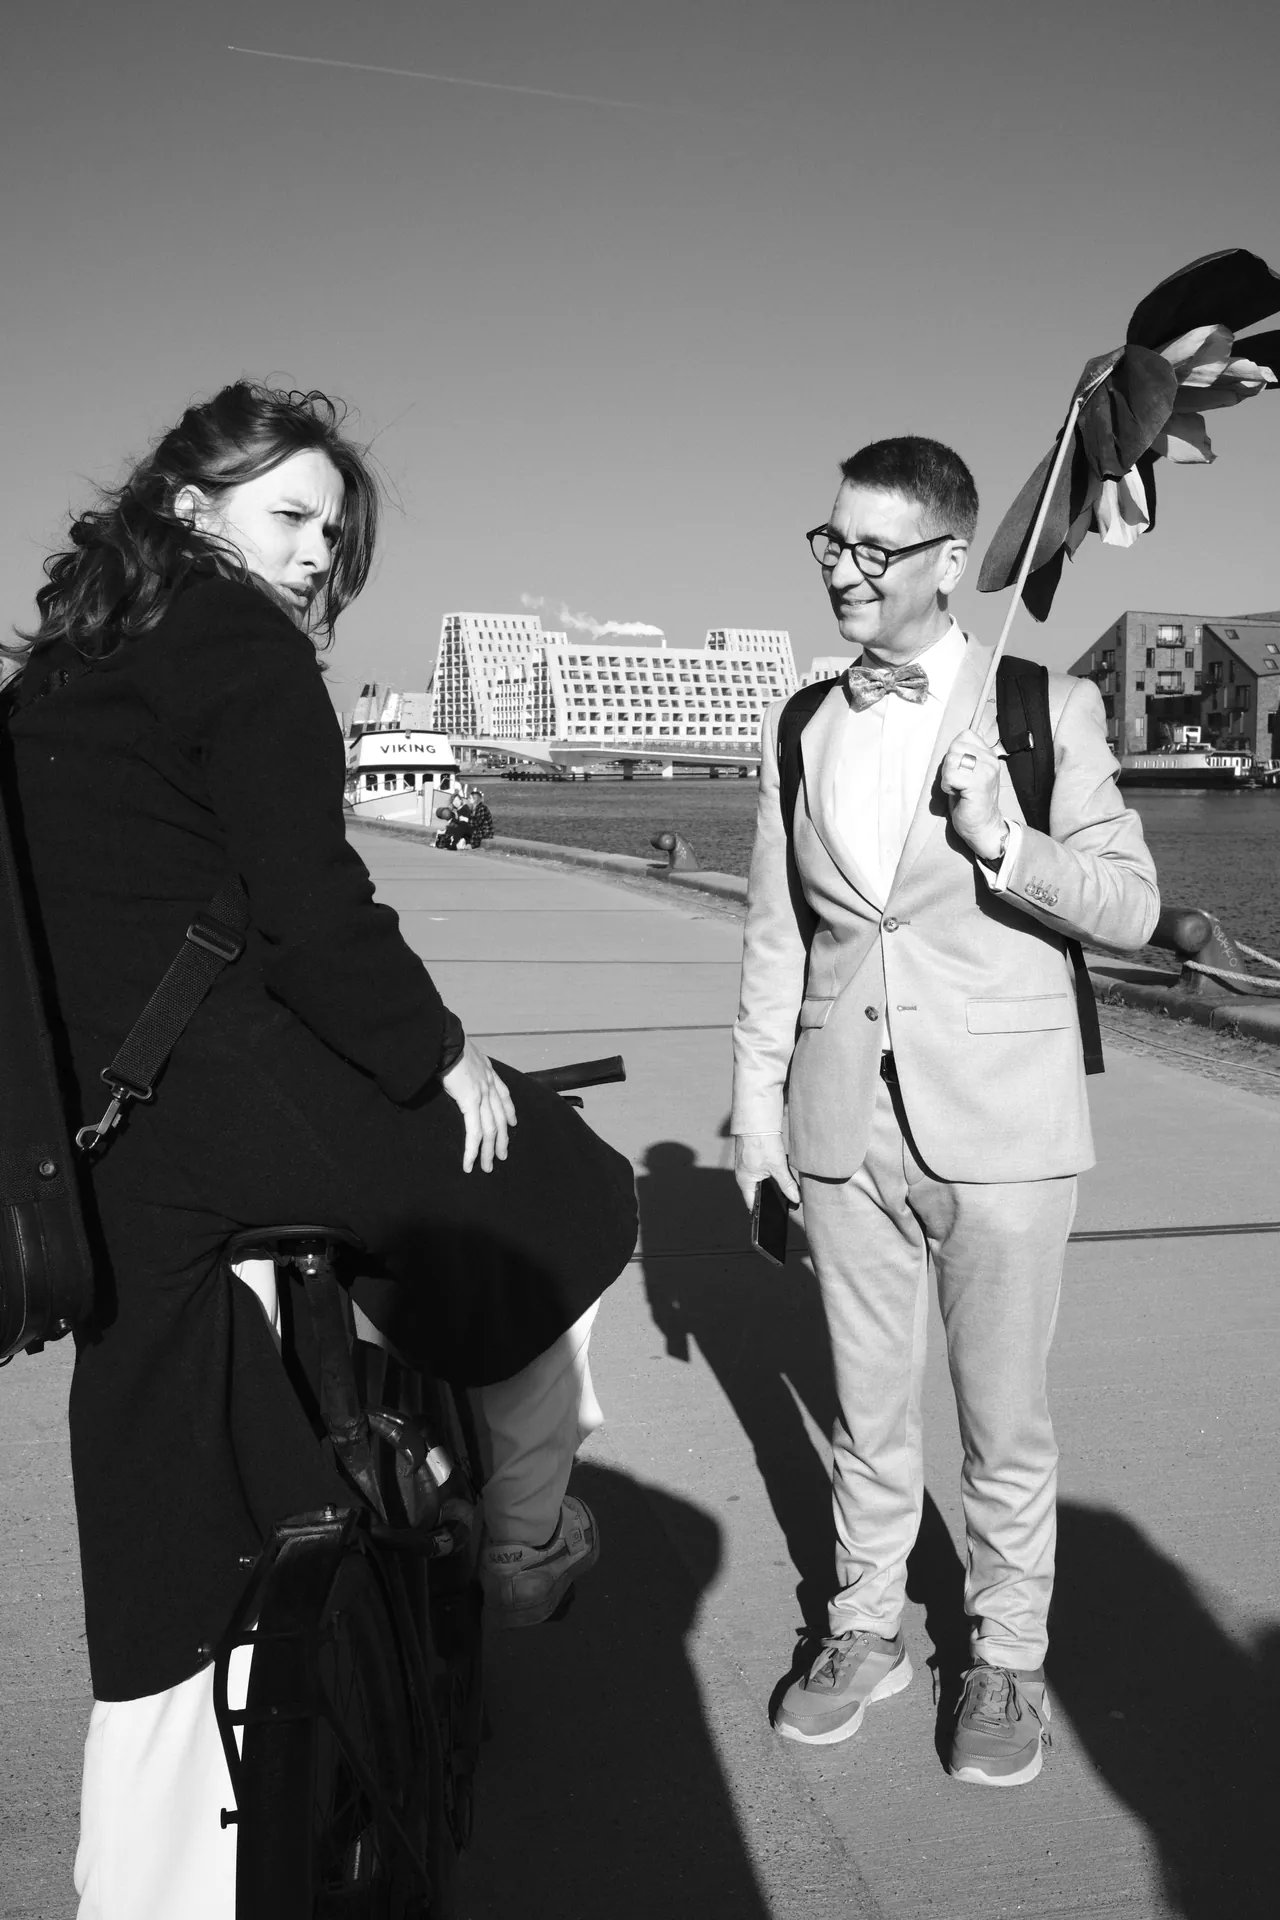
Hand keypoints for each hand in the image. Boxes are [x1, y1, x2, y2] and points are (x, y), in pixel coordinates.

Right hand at [441, 1040, 517, 1172]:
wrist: (443, 1038)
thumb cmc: (445, 1042)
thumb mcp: (461, 1052)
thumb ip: (463, 1062)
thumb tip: (454, 1063)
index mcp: (487, 1071)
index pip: (504, 1095)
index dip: (509, 1111)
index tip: (514, 1123)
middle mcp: (489, 1084)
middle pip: (500, 1118)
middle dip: (502, 1139)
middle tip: (502, 1156)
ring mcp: (482, 1094)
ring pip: (490, 1130)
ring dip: (488, 1151)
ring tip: (487, 1167)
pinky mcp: (470, 1102)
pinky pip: (474, 1132)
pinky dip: (472, 1150)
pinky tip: (470, 1164)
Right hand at [733, 1132, 799, 1209]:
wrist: (756, 1120)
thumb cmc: (762, 1143)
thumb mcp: (778, 1166)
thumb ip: (787, 1184)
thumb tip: (796, 1199)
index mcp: (745, 1182)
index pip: (753, 1204)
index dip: (764, 1211)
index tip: (776, 1216)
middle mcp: (744, 1176)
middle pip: (759, 1192)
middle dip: (772, 1197)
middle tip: (788, 1203)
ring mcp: (747, 1166)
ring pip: (762, 1180)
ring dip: (773, 1183)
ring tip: (788, 1188)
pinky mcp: (752, 1157)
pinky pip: (762, 1170)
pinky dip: (772, 1173)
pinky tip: (783, 1172)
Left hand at [940, 727, 1005, 862]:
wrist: (983, 827)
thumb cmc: (971, 802)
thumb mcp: (969, 773)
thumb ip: (964, 756)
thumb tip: (952, 746)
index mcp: (989, 755)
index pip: (964, 735)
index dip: (954, 752)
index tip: (961, 771)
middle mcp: (990, 760)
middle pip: (955, 746)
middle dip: (948, 765)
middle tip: (957, 782)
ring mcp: (987, 771)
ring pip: (952, 759)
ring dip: (947, 776)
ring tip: (958, 789)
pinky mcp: (978, 783)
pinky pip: (950, 775)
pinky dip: (947, 786)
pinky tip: (957, 794)